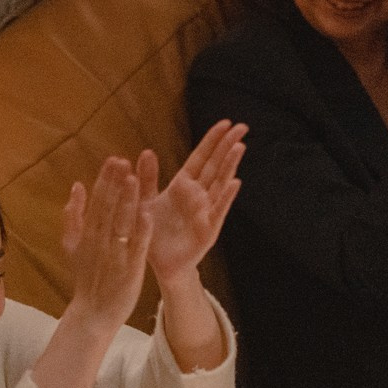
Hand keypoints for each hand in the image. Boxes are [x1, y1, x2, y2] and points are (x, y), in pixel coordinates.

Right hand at [59, 153, 151, 329]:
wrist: (93, 313)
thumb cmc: (86, 277)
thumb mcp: (71, 245)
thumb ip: (73, 216)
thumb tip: (76, 186)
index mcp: (88, 234)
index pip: (98, 201)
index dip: (106, 180)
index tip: (114, 159)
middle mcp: (100, 241)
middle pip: (108, 208)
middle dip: (115, 184)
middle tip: (123, 161)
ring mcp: (115, 255)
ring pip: (121, 224)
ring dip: (127, 201)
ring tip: (133, 179)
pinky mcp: (130, 269)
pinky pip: (136, 247)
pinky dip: (141, 231)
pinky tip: (147, 213)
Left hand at [142, 122, 246, 282]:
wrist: (159, 265)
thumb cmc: (154, 233)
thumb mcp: (144, 201)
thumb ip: (147, 178)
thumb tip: (146, 151)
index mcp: (184, 186)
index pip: (201, 158)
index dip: (212, 140)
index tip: (225, 122)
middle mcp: (199, 196)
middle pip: (215, 166)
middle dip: (227, 146)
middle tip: (242, 126)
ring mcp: (206, 211)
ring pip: (220, 184)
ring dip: (230, 166)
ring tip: (239, 146)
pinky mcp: (209, 230)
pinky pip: (217, 211)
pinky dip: (225, 197)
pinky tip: (234, 182)